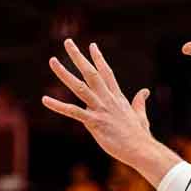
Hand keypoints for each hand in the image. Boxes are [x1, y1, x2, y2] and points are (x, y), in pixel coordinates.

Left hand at [42, 39, 159, 173]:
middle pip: (91, 73)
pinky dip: (58, 106)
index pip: (106, 73)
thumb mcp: (140, 115)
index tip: (92, 45)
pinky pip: (73, 112)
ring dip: (64, 73)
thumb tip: (145, 91)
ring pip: (79, 87)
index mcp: (117, 97)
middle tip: (67, 42)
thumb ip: (140, 102)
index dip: (98, 59)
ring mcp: (100, 109)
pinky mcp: (94, 123)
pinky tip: (45, 99)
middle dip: (78, 57)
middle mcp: (107, 99)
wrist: (140, 149)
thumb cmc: (140, 135)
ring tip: (52, 61)